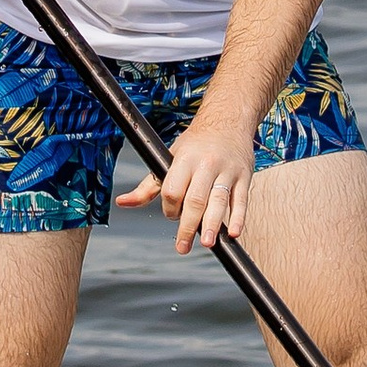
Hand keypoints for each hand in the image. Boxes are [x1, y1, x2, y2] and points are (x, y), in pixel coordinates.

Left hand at [122, 108, 256, 253]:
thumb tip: (123, 202)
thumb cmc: (196, 143)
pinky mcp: (244, 176)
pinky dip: (239, 218)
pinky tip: (234, 234)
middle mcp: (206, 164)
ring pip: (219, 200)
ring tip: (208, 243)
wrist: (228, 120)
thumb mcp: (170, 157)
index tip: (172, 214)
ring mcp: (227, 170)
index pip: (173, 189)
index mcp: (185, 159)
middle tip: (183, 246)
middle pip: (196, 199)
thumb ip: (148, 185)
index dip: (169, 207)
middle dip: (188, 225)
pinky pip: (241, 200)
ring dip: (213, 224)